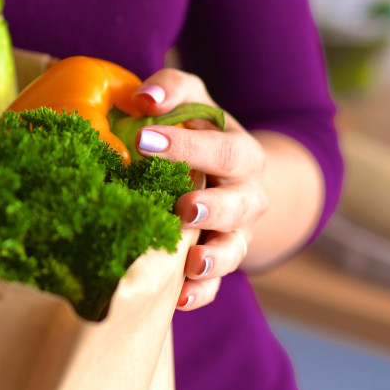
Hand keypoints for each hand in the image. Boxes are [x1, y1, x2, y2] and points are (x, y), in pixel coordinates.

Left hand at [129, 70, 267, 310]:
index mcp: (241, 152)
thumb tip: (143, 98)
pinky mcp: (220, 262)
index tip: (144, 140)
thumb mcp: (194, 102)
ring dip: (214, 257)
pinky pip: (217, 283)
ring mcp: (236, 232)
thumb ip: (173, 90)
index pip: (221, 148)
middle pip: (239, 203)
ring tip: (192, 262)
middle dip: (212, 206)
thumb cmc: (198, 132)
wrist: (229, 174)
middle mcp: (247, 194)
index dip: (186, 145)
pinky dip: (201, 292)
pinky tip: (179, 299)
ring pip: (234, 248)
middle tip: (183, 206)